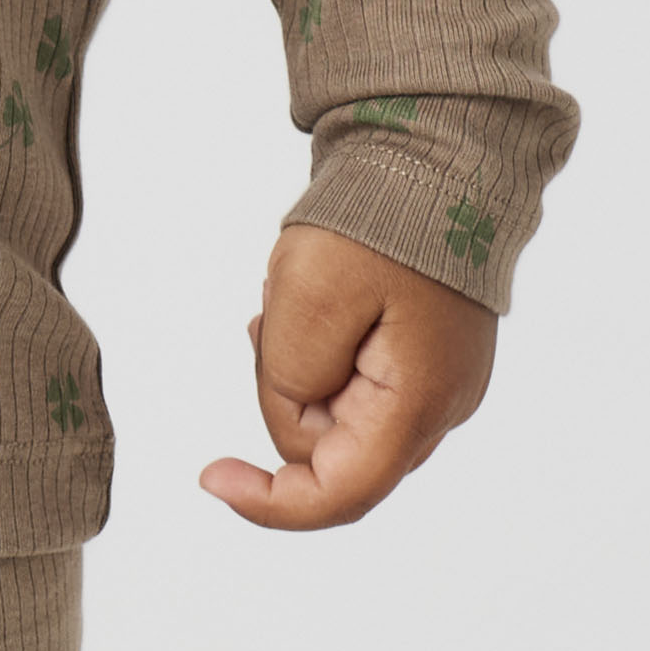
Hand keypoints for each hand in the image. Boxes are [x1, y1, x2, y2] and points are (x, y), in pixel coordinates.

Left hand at [199, 224, 496, 531]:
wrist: (438, 147)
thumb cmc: (382, 215)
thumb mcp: (309, 298)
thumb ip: (291, 382)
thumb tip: (301, 406)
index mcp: (419, 403)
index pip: (338, 497)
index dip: (267, 503)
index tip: (210, 475)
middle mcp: (439, 408)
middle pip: (328, 455)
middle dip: (282, 398)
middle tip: (270, 321)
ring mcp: (437, 385)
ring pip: (334, 420)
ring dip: (298, 370)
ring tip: (297, 301)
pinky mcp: (424, 362)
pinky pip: (351, 388)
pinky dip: (318, 357)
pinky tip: (312, 308)